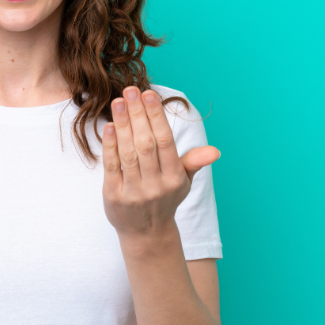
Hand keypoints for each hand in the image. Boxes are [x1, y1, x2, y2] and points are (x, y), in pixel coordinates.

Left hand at [102, 87, 220, 242]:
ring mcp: (134, 191)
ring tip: (117, 102)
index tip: (149, 94)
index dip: (156, 116)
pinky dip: (110, 146)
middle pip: (146, 144)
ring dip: (122, 125)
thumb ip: (194, 162)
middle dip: (138, 115)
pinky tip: (108, 127)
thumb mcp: (184, 182)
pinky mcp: (114, 196)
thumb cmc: (165, 198)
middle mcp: (156, 185)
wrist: (146, 234)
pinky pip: (112, 167)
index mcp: (174, 177)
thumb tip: (215, 151)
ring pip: (128, 153)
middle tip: (129, 90)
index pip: (165, 141)